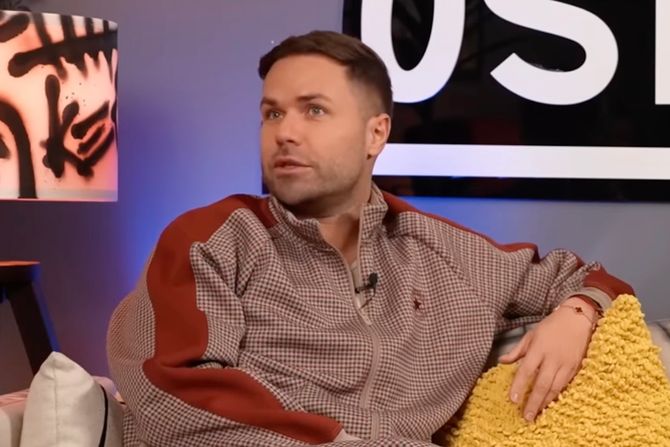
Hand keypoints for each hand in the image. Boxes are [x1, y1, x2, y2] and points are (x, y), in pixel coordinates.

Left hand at [498, 297, 596, 421]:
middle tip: (526, 417)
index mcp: (539, 348)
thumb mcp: (531, 334)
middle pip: (541, 384)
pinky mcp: (575, 368)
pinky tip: (550, 404)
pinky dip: (557, 397)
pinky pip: (565, 386)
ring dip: (545, 403)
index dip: (518, 386)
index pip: (526, 370)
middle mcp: (553, 358)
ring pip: (555, 388)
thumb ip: (517, 350)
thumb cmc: (551, 326)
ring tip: (537, 414)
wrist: (577, 319)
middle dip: (533, 402)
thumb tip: (502, 361)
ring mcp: (566, 364)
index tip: (512, 400)